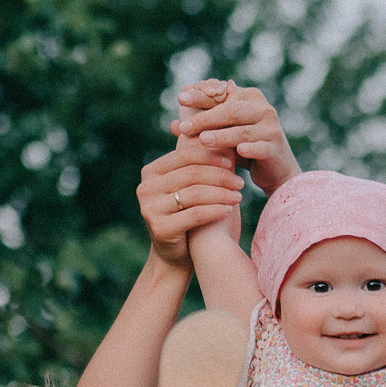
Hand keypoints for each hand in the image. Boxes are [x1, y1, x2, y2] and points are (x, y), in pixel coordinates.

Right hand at [136, 144, 243, 269]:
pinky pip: (194, 214)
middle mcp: (145, 188)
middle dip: (219, 176)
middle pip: (191, 174)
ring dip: (221, 193)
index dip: (211, 157)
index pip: (185, 156)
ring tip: (239, 196)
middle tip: (240, 182)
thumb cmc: (189, 215)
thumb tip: (221, 131)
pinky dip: (215, 210)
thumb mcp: (191, 187)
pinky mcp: (159, 228)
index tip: (233, 162)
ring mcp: (149, 208)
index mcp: (151, 172)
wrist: (176, 255)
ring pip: (194, 194)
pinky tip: (229, 210)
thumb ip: (198, 163)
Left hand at [170, 79, 301, 193]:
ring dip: (222, 136)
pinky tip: (240, 151)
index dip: (201, 96)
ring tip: (202, 140)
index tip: (180, 98)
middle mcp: (263, 109)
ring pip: (243, 130)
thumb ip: (203, 127)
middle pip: (231, 110)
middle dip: (206, 118)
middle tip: (184, 126)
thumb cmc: (243, 149)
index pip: (222, 95)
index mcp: (250, 98)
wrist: (274, 171)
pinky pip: (261, 147)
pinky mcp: (276, 148)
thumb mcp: (223, 134)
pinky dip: (251, 149)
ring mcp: (271, 128)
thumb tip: (172, 124)